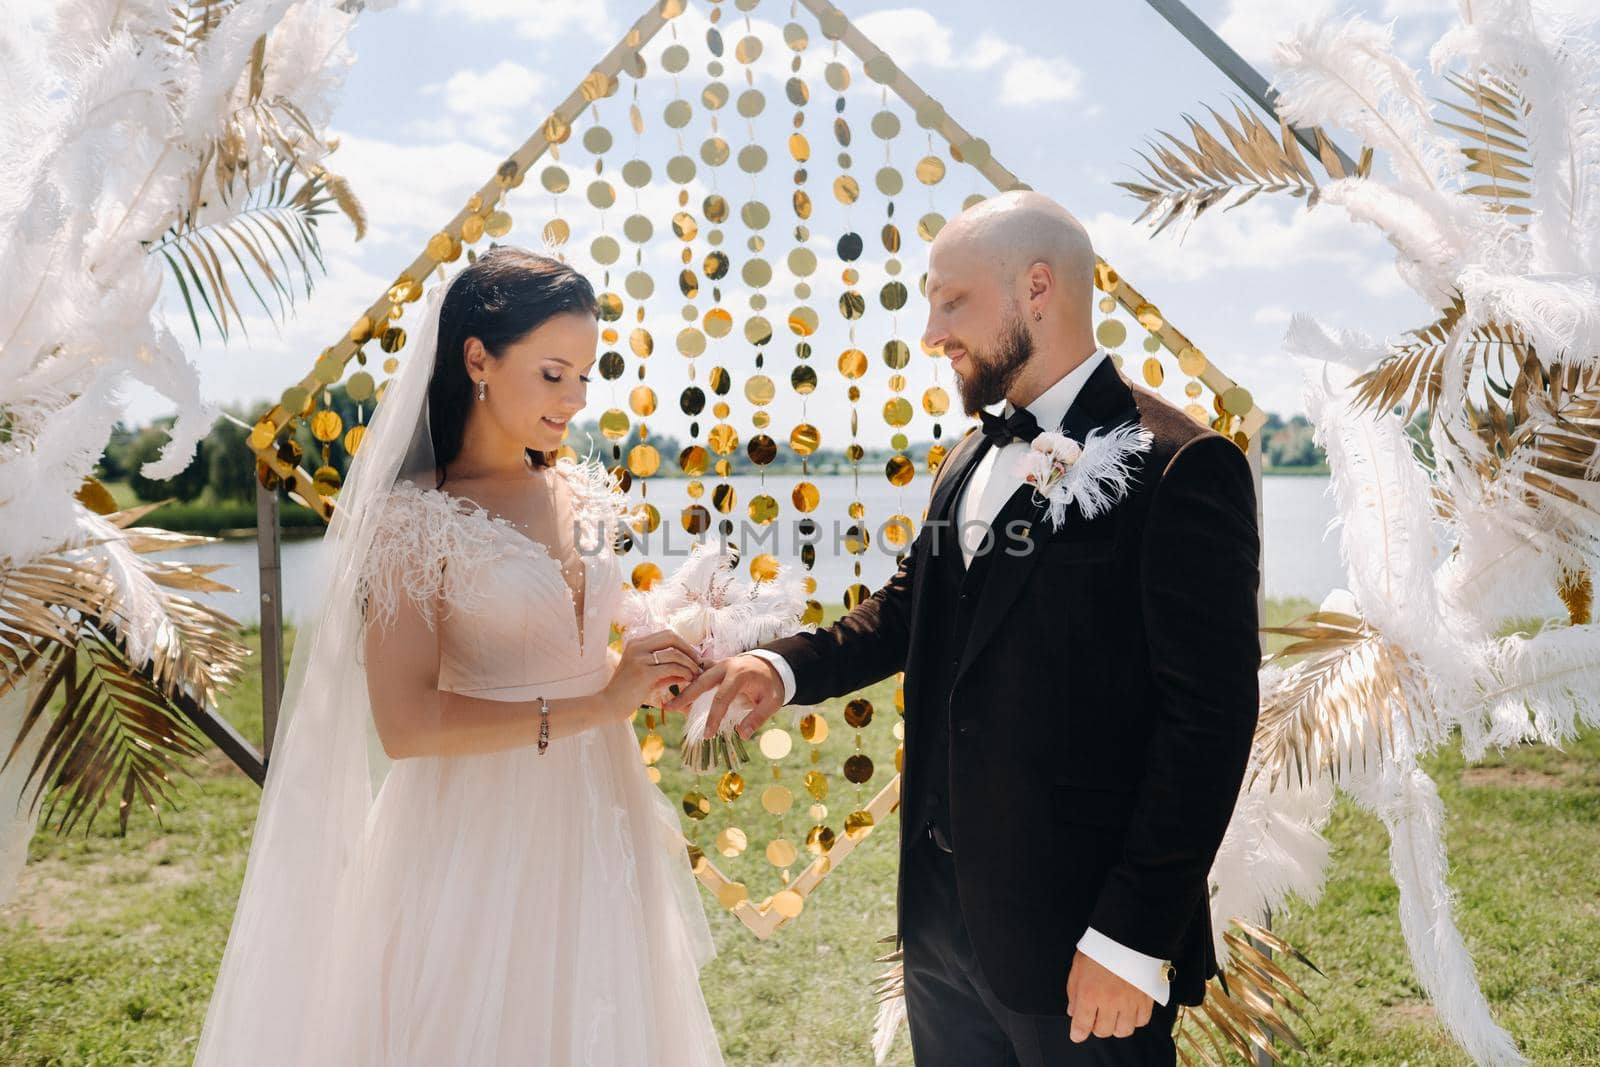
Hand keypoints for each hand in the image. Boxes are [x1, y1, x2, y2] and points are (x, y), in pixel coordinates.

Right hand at [605, 629, 705, 712]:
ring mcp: (640, 658)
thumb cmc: (627, 693)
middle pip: (671, 637)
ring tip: (696, 675)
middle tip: (699, 663)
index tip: (693, 656)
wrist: (607, 705)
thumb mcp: (648, 677)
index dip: (683, 644)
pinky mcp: (644, 672)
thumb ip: (666, 670)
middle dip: (689, 649)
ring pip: (674, 654)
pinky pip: (672, 668)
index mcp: (636, 644)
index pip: (666, 634)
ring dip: (690, 664)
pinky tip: (689, 680)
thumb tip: (689, 669)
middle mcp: (637, 647)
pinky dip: (684, 673)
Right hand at [662, 653, 784, 736]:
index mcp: (739, 674)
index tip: (707, 734)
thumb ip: (758, 718)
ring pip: (697, 676)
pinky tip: (678, 695)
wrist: (773, 664)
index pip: (722, 698)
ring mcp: (719, 664)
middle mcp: (726, 666)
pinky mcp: (715, 666)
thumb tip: (743, 735)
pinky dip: (688, 683)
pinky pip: (699, 674)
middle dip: (685, 695)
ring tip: (669, 703)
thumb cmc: (772, 684)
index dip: (713, 717)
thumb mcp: (772, 702)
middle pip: (701, 681)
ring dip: (683, 688)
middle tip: (670, 708)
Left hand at [1066, 950, 1152, 1041]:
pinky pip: (1141, 1021)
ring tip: (1113, 1014)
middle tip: (1096, 1016)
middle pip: (1102, 1031)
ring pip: (1123, 1030)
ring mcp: (1129, 1001)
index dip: (1078, 1033)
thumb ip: (1073, 991)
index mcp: (1088, 993)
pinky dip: (1134, 1019)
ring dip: (1116, 1025)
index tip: (1077, 1034)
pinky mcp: (1146, 998)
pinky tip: (1129, 1010)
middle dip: (1096, 1026)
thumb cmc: (1099, 948)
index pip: (1081, 1025)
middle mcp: (1109, 1001)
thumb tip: (1073, 1012)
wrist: (1126, 934)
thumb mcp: (1077, 967)